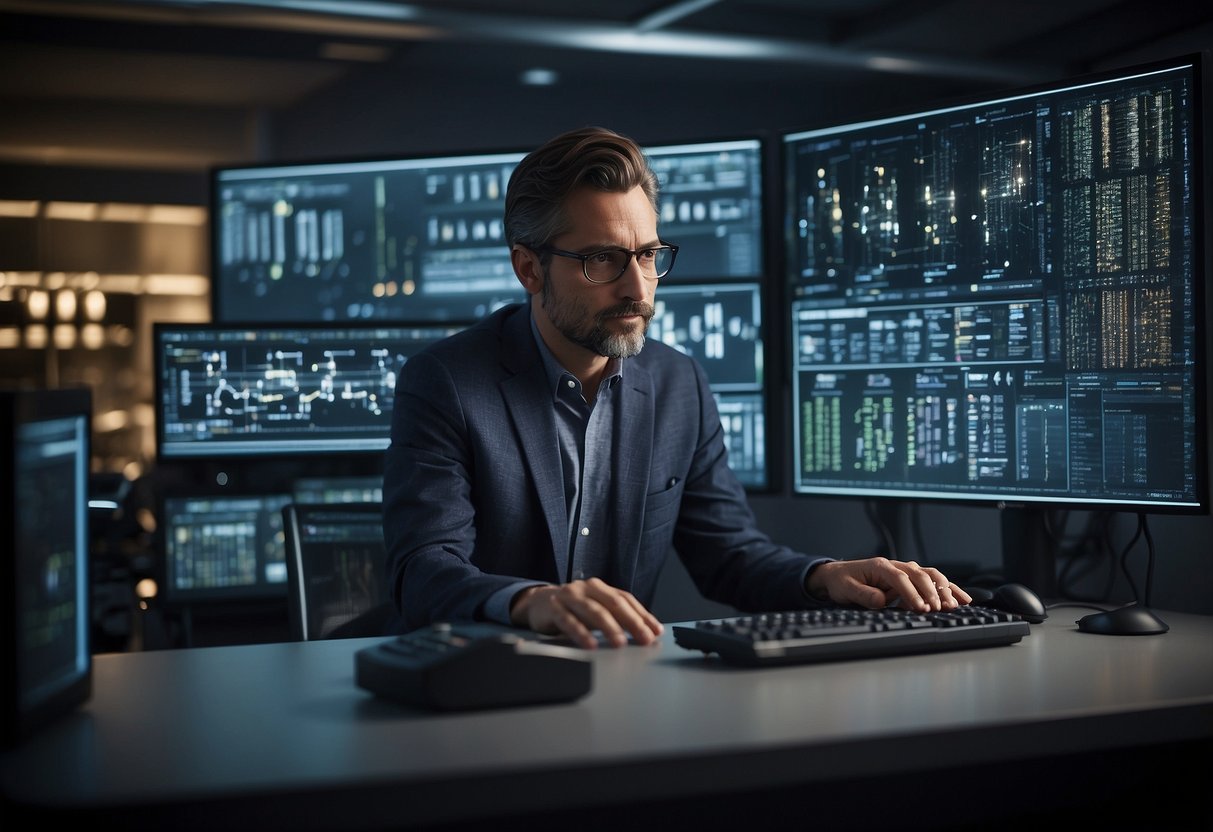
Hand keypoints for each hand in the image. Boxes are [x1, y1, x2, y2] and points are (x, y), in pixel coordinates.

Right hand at [509, 578, 663, 648]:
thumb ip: (617, 618)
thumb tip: (648, 632)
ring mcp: (569, 596)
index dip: (643, 615)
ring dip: (609, 627)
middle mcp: (586, 588)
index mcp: (600, 587)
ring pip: (593, 610)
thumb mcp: (596, 610)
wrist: (538, 603)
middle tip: (644, 639)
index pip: (626, 599)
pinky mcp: (553, 609)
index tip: (656, 632)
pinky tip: (590, 645)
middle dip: (632, 622)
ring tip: (620, 643)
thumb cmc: (574, 610)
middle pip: (613, 603)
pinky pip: (568, 621)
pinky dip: (581, 633)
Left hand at [806, 558, 972, 612]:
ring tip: (956, 605)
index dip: (912, 593)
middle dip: (933, 592)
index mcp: (880, 565)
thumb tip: (881, 601)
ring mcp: (904, 571)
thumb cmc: (842, 581)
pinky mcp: (910, 580)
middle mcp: (896, 566)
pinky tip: (962, 599)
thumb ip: (863, 594)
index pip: (901, 578)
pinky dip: (948, 589)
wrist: (838, 575)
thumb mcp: (846, 589)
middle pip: (920, 574)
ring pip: (931, 576)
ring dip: (945, 589)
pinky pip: (932, 582)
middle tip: (941, 609)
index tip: (920, 608)